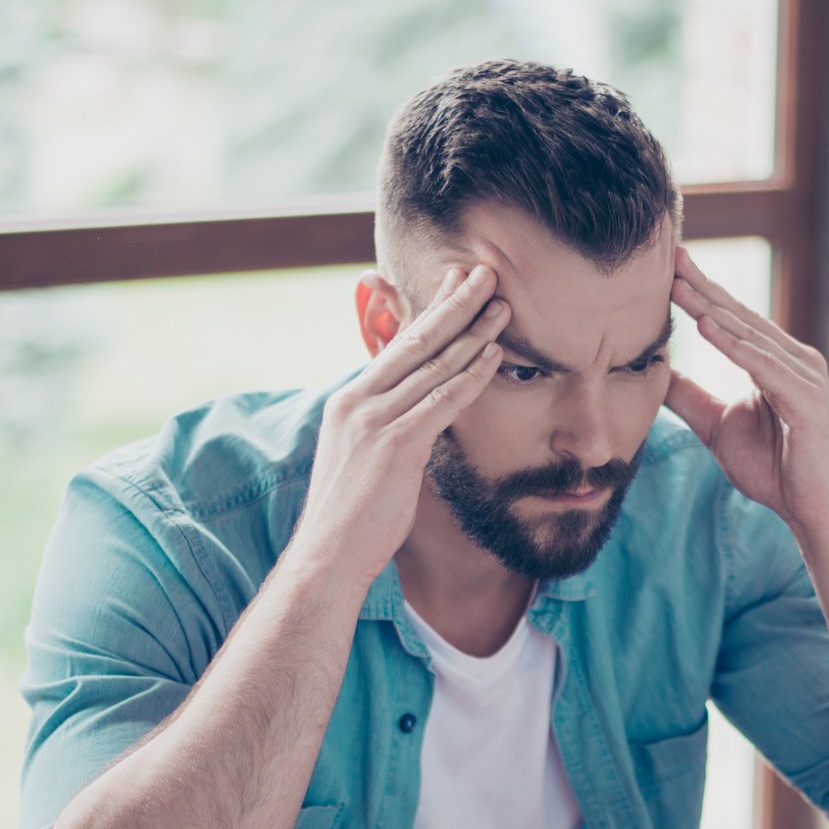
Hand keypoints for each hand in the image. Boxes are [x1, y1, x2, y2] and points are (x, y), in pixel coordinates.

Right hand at [299, 265, 508, 582]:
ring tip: (501, 305)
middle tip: (483, 272)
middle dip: (453, 304)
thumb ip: (386, 431)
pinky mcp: (395, 444)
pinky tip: (495, 356)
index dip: (428, 311)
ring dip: (472, 332)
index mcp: (349, 400)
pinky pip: (442, 400)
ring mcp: (375, 420)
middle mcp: (358, 401)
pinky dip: (471, 375)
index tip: (453, 284)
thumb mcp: (363, 461)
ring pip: (433, 365)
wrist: (327, 556)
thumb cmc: (350, 518)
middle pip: (415, 341)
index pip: (396, 345)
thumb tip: (417, 421)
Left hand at [664, 247, 828, 536]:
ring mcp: (804, 376)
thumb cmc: (775, 470)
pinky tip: (706, 327)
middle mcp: (793, 360)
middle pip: (740, 316)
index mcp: (775, 362)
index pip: (733, 319)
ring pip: (750, 335)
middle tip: (671, 256)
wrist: (814, 510)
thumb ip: (690, 399)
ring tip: (677, 286)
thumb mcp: (718, 427)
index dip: (701, 292)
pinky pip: (763, 366)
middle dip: (704, 286)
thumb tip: (656, 376)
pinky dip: (734, 347)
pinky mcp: (806, 399)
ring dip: (712, 309)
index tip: (669, 267)